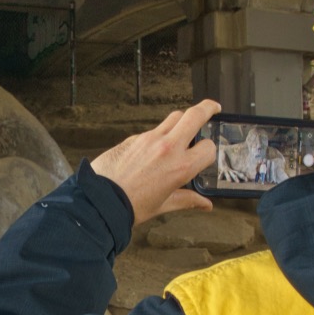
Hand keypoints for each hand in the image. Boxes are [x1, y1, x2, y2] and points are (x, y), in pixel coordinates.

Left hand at [91, 100, 221, 224]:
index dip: (210, 151)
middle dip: (208, 108)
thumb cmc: (130, 206)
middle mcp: (168, 147)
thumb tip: (205, 204)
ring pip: (173, 117)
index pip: (208, 147)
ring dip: (182, 119)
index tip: (206, 155)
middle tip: (213, 108)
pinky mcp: (134, 137)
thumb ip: (188, 200)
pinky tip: (155, 149)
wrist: (100, 200)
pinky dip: (159, 134)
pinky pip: (153, 130)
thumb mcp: (164, 205)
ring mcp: (150, 139)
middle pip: (194, 115)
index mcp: (181, 166)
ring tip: (184, 128)